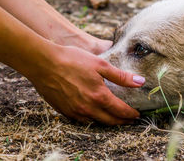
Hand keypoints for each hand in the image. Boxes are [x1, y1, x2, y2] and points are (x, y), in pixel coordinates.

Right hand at [28, 45, 144, 124]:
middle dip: (122, 121)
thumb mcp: (101, 64)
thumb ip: (121, 76)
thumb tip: (140, 82)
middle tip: (130, 120)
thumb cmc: (72, 60)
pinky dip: (92, 119)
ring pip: (96, 122)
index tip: (137, 114)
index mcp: (99, 96)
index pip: (120, 110)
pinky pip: (82, 120)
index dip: (131, 114)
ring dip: (108, 121)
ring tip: (115, 118)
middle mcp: (88, 108)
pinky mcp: (64, 111)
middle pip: (110, 121)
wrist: (43, 63)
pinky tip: (94, 113)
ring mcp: (75, 111)